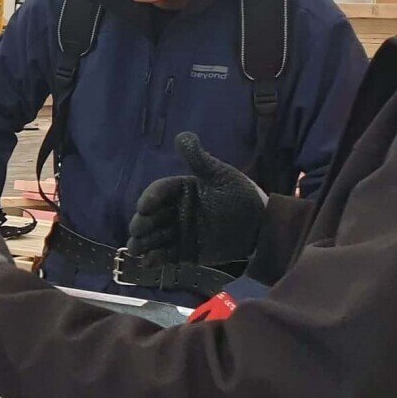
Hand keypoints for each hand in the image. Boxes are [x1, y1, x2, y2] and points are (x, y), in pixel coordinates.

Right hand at [126, 132, 266, 267]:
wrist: (261, 227)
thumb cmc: (241, 196)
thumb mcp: (221, 175)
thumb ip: (199, 159)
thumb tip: (182, 135)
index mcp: (181, 190)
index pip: (159, 192)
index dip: (150, 198)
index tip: (144, 207)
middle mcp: (175, 210)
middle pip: (151, 216)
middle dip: (141, 223)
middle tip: (138, 229)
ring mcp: (179, 232)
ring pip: (154, 237)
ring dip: (142, 243)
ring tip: (135, 250)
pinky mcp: (185, 252)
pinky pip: (167, 255)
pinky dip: (156, 259)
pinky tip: (149, 262)